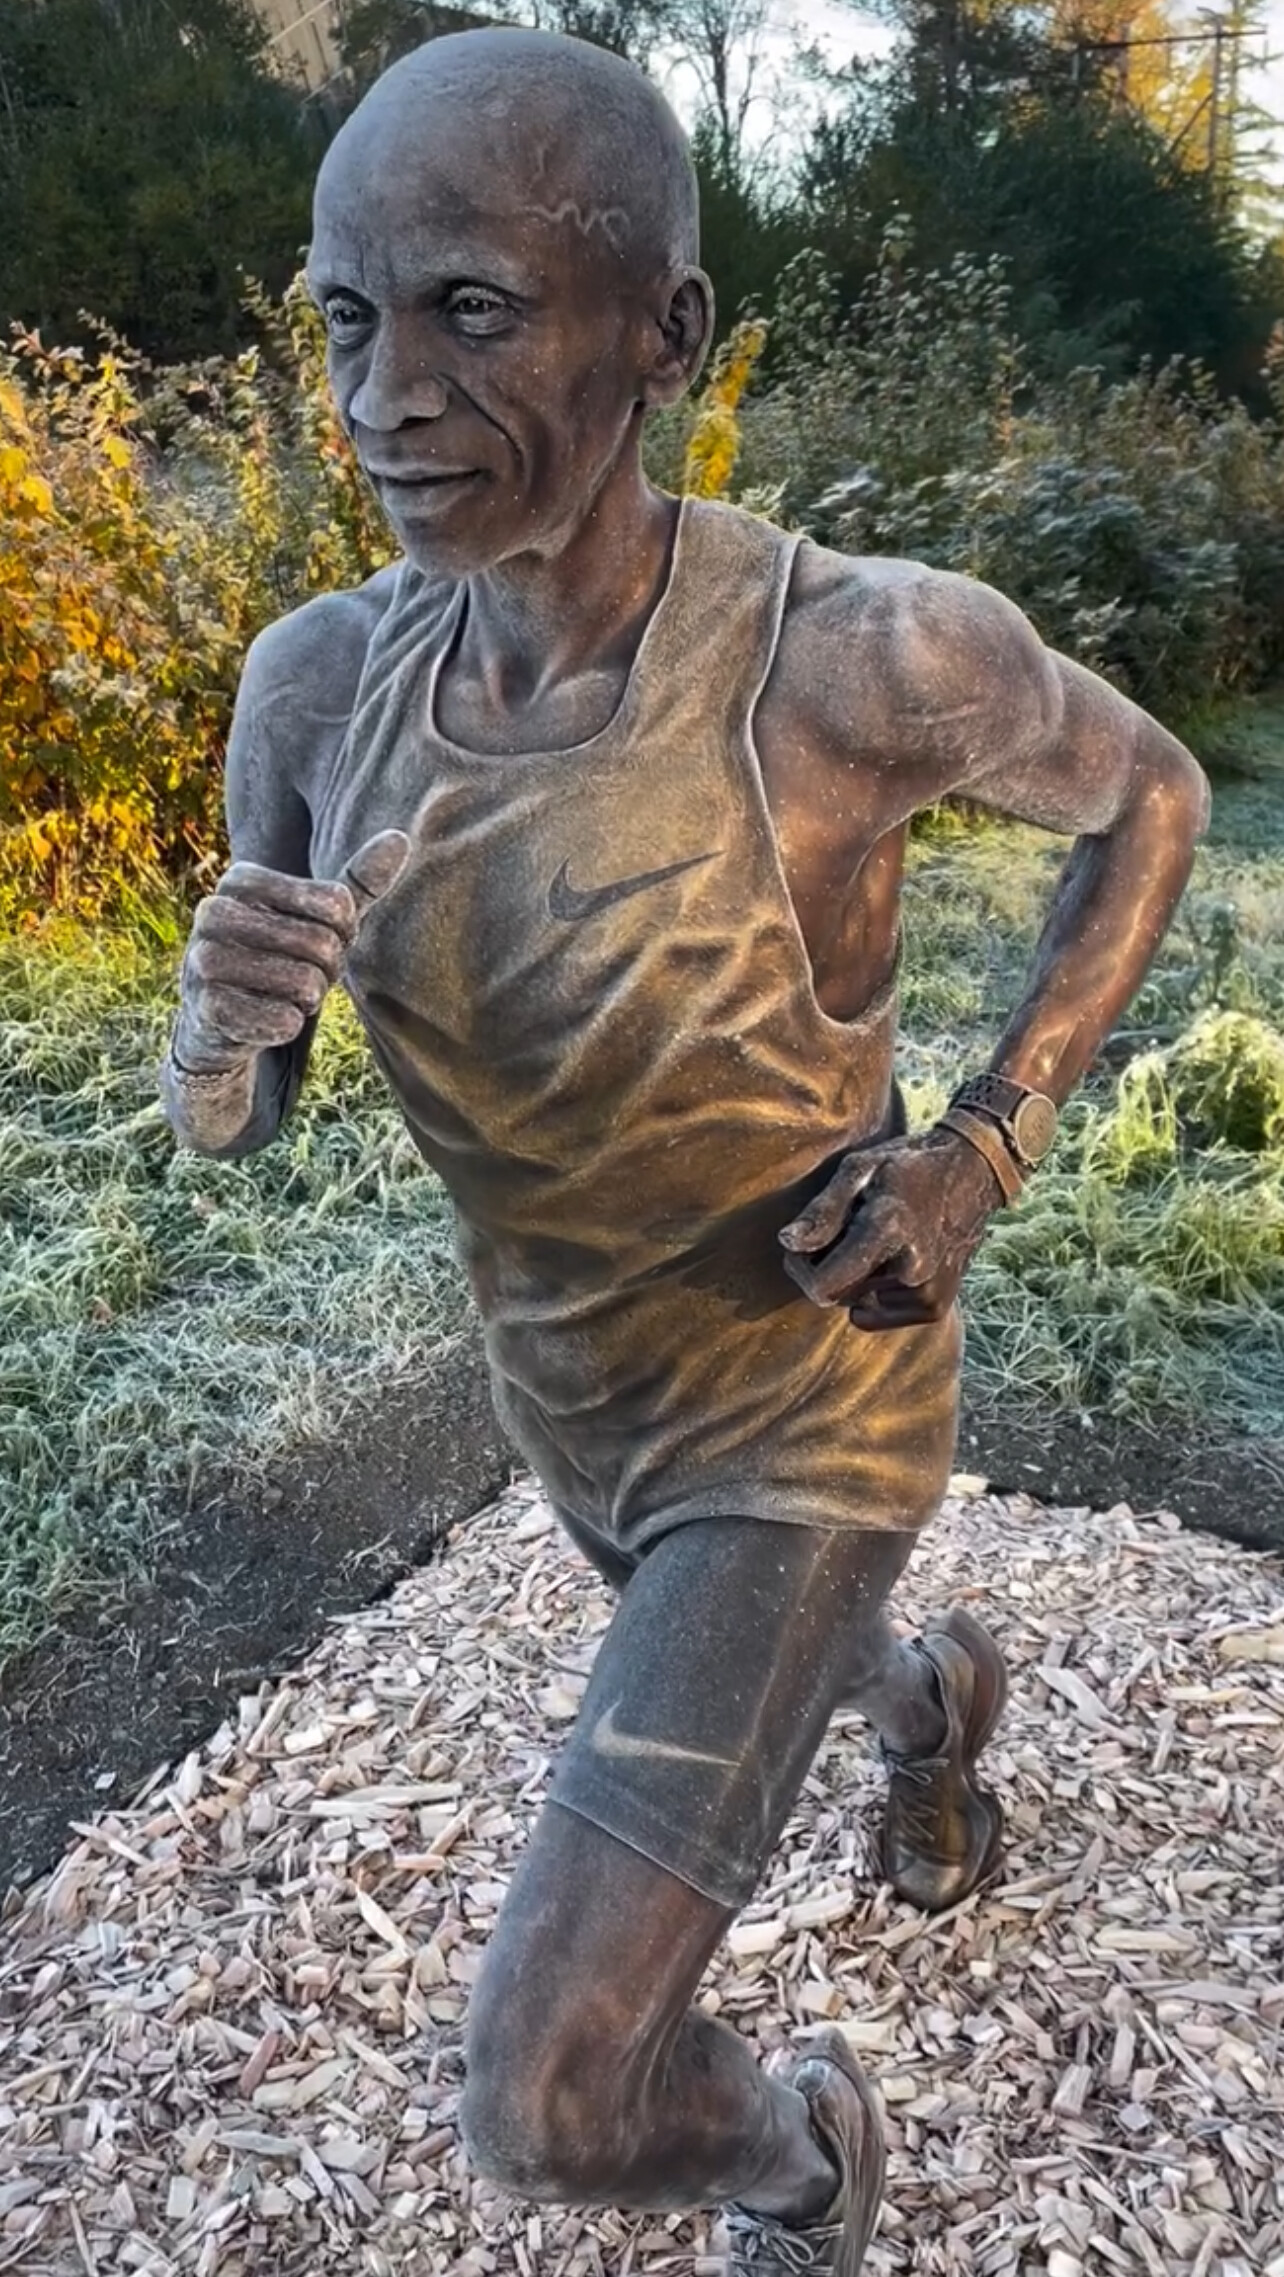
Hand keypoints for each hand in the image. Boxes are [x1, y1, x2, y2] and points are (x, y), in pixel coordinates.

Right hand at [172, 829, 409, 1073]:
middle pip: (321, 943)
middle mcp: (213, 912)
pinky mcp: (206, 1009)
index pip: (335, 903)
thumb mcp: (320, 919)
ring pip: (302, 984)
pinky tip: (267, 1018)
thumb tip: (401, 838)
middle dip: (326, 970)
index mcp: (240, 879)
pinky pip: (282, 1021)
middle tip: (302, 976)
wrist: (218, 1022)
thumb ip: (358, 882)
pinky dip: (288, 1025)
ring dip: (308, 999)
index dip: (343, 933)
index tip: (319, 942)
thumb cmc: (279, 958)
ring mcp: (202, 960)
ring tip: (283, 995)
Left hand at [778, 1129, 1005, 1330]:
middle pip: (837, 1294)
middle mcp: (911, 1270)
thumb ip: (823, 1209)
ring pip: (858, 1302)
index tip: (803, 1246)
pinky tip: (891, 1258)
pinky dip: (875, 1291)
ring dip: (854, 1276)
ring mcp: (927, 1292)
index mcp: (888, 1231)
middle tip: (840, 1233)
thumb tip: (789, 1243)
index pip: (824, 1286)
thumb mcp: (860, 1168)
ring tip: (875, 1239)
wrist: (974, 1173)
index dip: (802, 1269)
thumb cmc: (909, 1165)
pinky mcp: (935, 1306)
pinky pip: (881, 1312)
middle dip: (826, 1269)